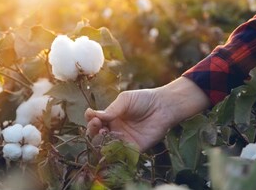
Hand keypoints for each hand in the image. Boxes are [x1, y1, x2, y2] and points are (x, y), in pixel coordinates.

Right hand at [85, 77, 210, 151]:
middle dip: (94, 131)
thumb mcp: (125, 100)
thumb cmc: (144, 99)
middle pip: (98, 136)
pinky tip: (111, 148)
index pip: (95, 122)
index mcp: (111, 117)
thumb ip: (111, 109)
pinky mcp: (134, 149)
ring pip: (106, 146)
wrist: (164, 107)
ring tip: (104, 133)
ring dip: (101, 142)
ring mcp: (124, 140)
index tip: (92, 116)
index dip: (91, 121)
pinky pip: (121, 155)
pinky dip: (113, 154)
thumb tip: (93, 115)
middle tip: (97, 125)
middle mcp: (115, 130)